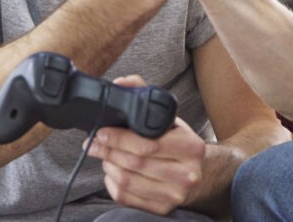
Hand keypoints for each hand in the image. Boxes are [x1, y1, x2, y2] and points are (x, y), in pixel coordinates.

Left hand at [87, 76, 207, 214]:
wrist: (200, 173)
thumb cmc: (179, 142)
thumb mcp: (170, 118)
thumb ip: (145, 94)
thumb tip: (121, 83)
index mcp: (191, 147)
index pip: (149, 144)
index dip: (119, 138)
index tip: (100, 131)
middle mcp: (187, 174)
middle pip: (135, 162)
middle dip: (108, 150)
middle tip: (92, 143)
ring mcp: (175, 194)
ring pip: (128, 180)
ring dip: (108, 165)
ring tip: (104, 154)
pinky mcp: (162, 209)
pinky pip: (126, 197)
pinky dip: (111, 183)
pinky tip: (112, 171)